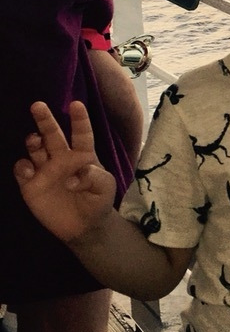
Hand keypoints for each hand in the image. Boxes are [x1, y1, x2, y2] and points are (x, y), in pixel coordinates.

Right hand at [14, 101, 117, 245]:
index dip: (79, 119)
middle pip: (52, 134)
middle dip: (45, 119)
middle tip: (38, 105)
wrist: (83, 227)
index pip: (81, 133)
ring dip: (32, 141)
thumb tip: (72, 178)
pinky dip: (22, 166)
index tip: (76, 104)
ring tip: (35, 140)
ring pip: (34, 148)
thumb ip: (94, 178)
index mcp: (83, 155)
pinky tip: (28, 169)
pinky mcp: (30, 184)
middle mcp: (61, 158)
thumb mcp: (104, 188)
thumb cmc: (98, 201)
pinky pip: (22, 170)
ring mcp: (44, 170)